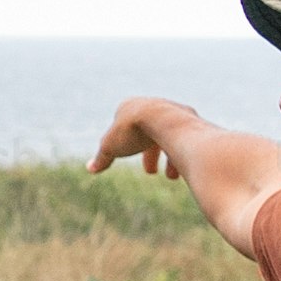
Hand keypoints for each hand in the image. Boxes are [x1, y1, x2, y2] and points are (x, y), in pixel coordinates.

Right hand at [92, 95, 206, 180]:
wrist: (164, 122)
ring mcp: (173, 110)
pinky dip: (181, 154)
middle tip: (150, 172)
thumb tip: (90, 168)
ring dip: (169, 157)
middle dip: (149, 154)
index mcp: (131, 106)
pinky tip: (180, 171)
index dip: (125, 145)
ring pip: (169, 136)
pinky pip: (185, 138)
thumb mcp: (110, 147)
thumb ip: (101, 158)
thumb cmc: (133, 131)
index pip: (126, 126)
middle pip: (149, 132)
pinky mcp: (190, 118)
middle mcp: (153, 105)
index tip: (128, 158)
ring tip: (171, 175)